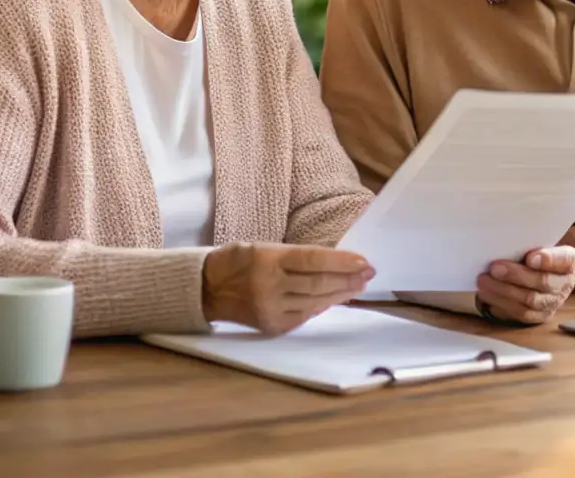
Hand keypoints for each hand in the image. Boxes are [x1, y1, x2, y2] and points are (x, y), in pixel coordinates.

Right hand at [202, 243, 374, 335]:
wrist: (206, 289)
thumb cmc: (238, 261)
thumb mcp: (264, 248)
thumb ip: (295, 257)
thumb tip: (333, 264)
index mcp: (267, 260)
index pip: (313, 260)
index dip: (341, 261)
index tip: (363, 261)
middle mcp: (270, 286)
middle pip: (318, 283)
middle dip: (348, 278)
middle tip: (368, 273)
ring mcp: (270, 309)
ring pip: (315, 302)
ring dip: (341, 294)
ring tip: (358, 285)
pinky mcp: (272, 326)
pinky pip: (305, 316)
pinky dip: (322, 306)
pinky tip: (336, 299)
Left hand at [476, 246, 574, 324]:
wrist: (535, 273)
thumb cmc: (533, 252)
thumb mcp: (536, 242)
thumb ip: (527, 241)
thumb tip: (506, 238)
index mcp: (569, 261)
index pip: (564, 260)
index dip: (548, 260)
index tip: (530, 257)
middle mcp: (565, 283)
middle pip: (543, 282)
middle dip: (516, 275)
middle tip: (494, 268)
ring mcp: (553, 302)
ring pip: (529, 300)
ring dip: (504, 290)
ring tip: (484, 281)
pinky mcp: (539, 316)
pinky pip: (520, 313)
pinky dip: (502, 303)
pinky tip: (487, 294)